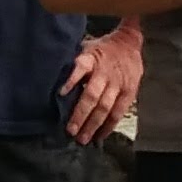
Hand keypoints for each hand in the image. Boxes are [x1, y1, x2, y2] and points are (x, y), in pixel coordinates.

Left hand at [58, 22, 142, 139]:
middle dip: (81, 114)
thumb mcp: (85, 48)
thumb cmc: (101, 49)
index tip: (61, 93)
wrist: (129, 42)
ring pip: (105, 107)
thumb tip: (52, 81)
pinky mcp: (129, 92)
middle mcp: (104, 72)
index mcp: (91, 59)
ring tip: (83, 138)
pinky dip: (109, 126)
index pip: (80, 68)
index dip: (71, 80)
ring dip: (93, 124)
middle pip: (92, 95)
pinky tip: (100, 136)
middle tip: (71, 131)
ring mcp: (118, 83)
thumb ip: (73, 64)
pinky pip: (118, 112)